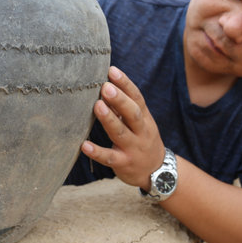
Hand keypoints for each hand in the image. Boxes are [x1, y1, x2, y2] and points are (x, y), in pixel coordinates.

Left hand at [81, 66, 164, 189]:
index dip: (125, 84)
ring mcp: (133, 148)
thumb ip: (123, 108)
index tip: (112, 71)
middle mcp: (141, 132)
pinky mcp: (124, 164)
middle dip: (120, 100)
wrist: (157, 172)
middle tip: (105, 86)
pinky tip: (84, 145)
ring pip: (121, 133)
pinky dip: (97, 152)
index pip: (137, 98)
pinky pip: (109, 158)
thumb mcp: (139, 123)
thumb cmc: (142, 140)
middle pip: (133, 113)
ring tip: (97, 106)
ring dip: (109, 119)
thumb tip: (105, 86)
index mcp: (144, 118)